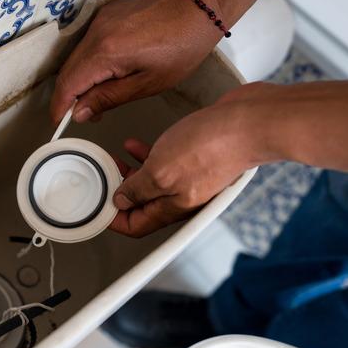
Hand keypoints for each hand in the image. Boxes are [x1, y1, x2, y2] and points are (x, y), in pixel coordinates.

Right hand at [50, 0, 221, 123]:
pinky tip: (109, 71)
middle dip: (70, 96)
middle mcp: (96, 33)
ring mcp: (100, 20)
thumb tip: (80, 113)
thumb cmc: (182, 45)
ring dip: (81, 79)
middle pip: (68, 72)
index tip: (59, 124)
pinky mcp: (107, 14)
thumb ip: (109, 99)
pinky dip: (91, 61)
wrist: (199, 4)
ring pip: (77, 57)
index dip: (60, 107)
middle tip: (86, 115)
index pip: (68, 85)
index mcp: (105, 53)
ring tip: (101, 95)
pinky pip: (88, 43)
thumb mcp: (148, 83)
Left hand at [109, 83, 272, 237]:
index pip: (136, 226)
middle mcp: (182, 197)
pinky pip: (163, 163)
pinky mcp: (195, 158)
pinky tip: (133, 145)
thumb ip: (138, 188)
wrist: (250, 121)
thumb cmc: (213, 145)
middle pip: (142, 206)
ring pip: (151, 183)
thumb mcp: (160, 171)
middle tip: (102, 181)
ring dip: (129, 174)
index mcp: (173, 208)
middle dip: (118, 194)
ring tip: (112, 162)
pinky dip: (146, 156)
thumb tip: (121, 200)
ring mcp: (190, 178)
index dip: (113, 220)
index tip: (97, 207)